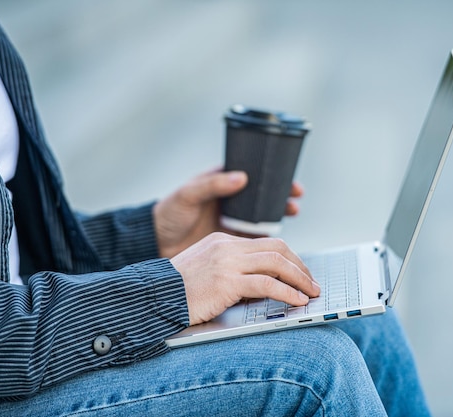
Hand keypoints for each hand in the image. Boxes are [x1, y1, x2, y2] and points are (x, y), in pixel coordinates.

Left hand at [153, 168, 303, 257]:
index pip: (255, 176)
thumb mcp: (188, 195)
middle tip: (295, 198)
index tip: (290, 181)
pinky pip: (255, 239)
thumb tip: (242, 177)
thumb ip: (213, 185)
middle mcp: (232, 201)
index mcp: (222, 183)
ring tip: (292, 212)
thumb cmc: (169, 213)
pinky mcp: (232, 240)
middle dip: (282, 195)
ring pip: (263, 215)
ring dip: (279, 214)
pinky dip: (268, 238)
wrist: (156, 242)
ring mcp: (233, 220)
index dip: (275, 177)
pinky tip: (279, 237)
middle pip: (264, 195)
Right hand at [170, 232, 319, 324]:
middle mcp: (227, 246)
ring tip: (311, 293)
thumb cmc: (176, 291)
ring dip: (299, 279)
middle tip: (312, 283)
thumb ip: (231, 271)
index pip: (266, 244)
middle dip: (300, 267)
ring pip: (277, 263)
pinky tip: (296, 301)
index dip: (289, 258)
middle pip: (277, 249)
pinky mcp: (227, 281)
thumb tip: (263, 286)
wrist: (151, 297)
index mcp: (223, 241)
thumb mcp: (206, 271)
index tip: (300, 273)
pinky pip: (267, 284)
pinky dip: (287, 292)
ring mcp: (227, 262)